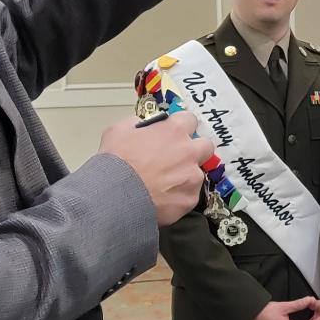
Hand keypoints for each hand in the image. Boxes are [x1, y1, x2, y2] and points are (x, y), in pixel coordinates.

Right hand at [99, 110, 204, 224]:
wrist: (114, 195)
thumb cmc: (116, 162)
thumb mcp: (119, 130)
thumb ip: (138, 124)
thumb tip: (144, 127)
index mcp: (174, 131)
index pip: (190, 119)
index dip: (181, 126)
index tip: (175, 133)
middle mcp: (189, 152)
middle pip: (206, 146)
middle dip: (195, 150)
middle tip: (179, 157)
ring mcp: (192, 177)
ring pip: (197, 174)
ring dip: (185, 176)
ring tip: (165, 184)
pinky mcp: (190, 199)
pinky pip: (189, 196)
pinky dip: (179, 197)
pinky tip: (163, 199)